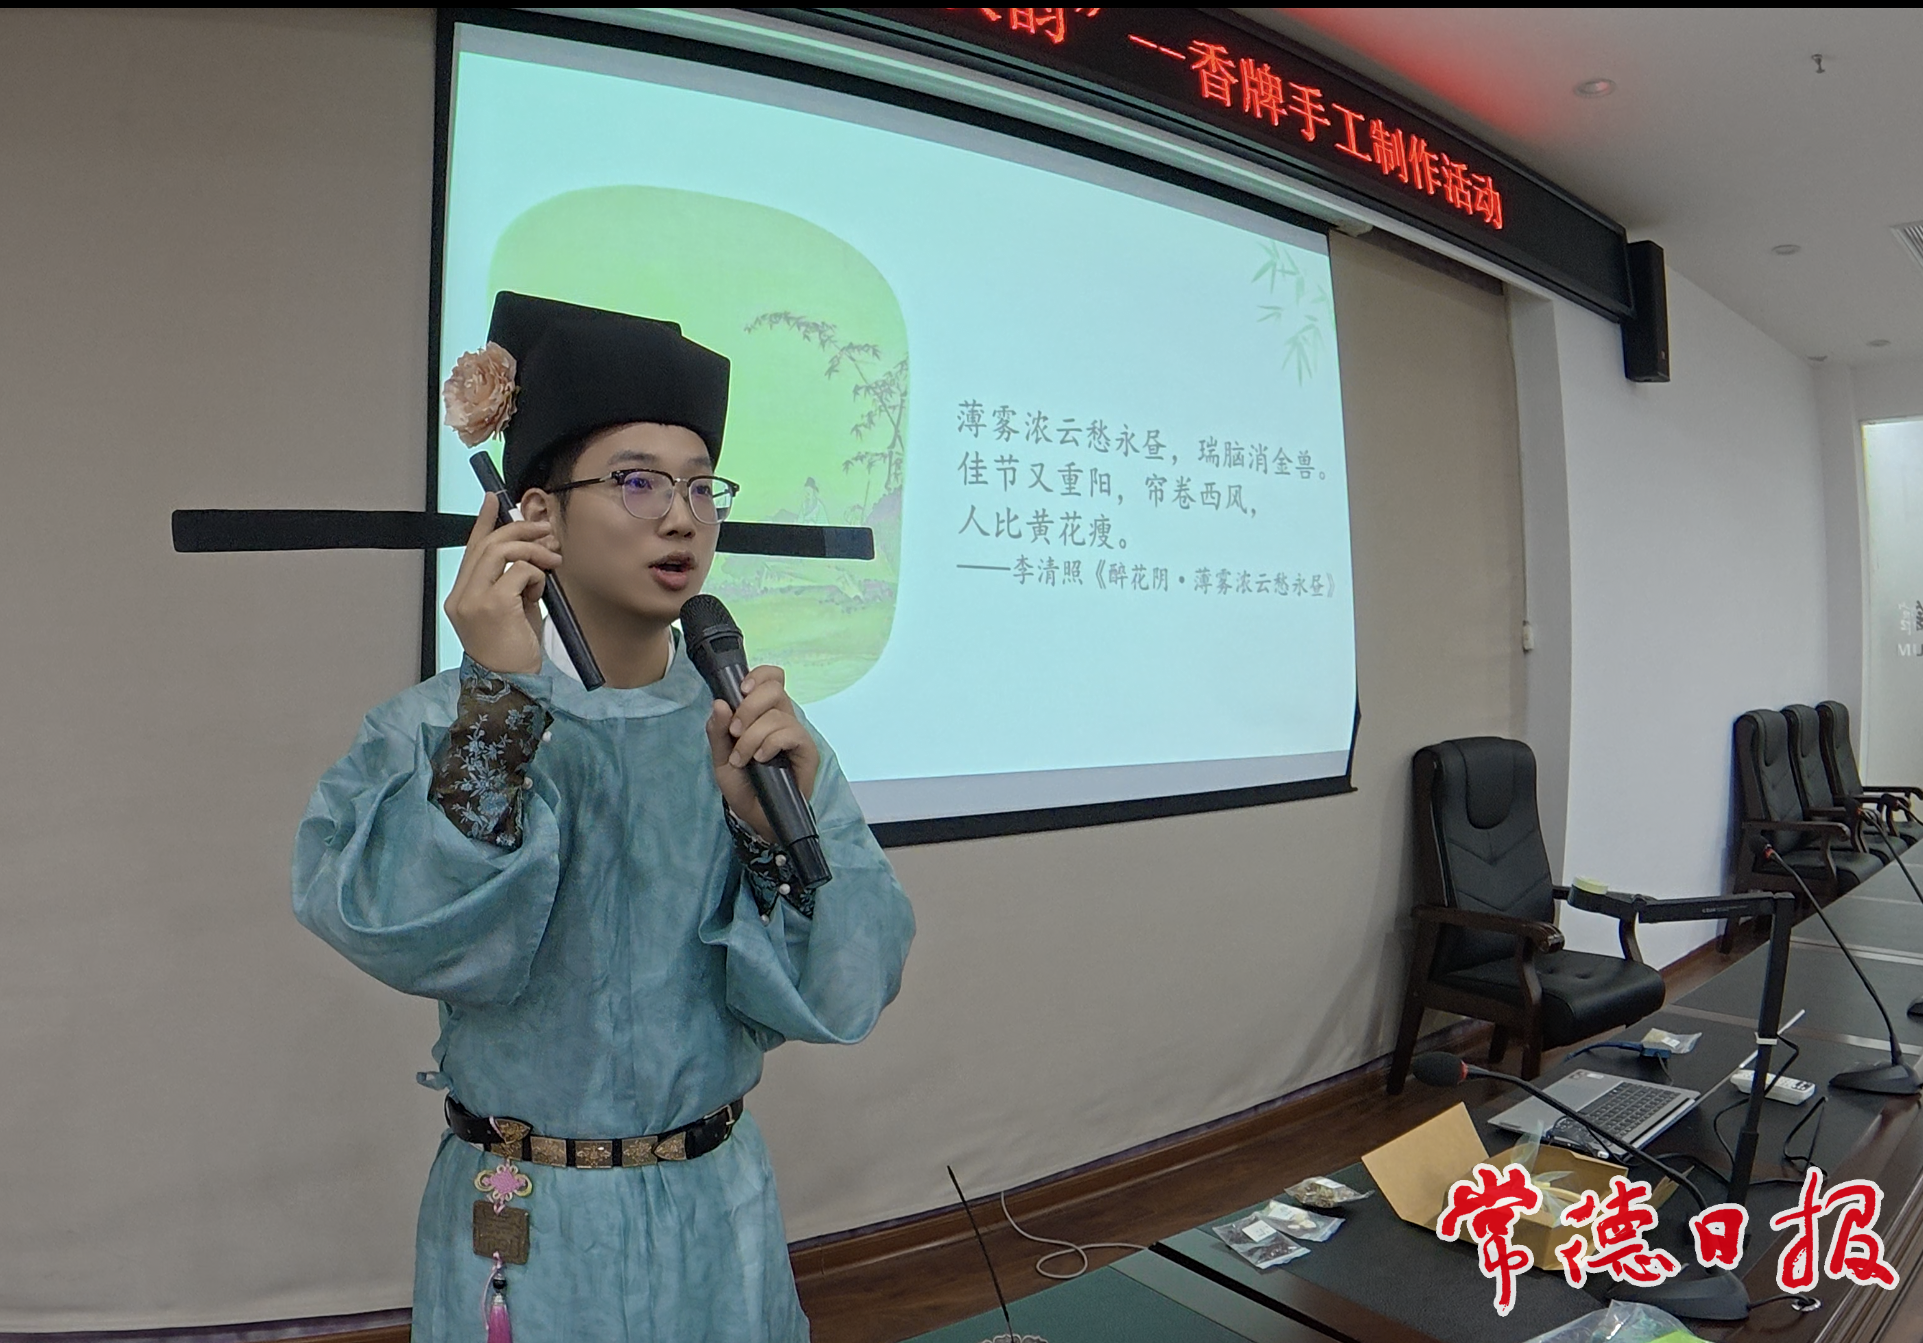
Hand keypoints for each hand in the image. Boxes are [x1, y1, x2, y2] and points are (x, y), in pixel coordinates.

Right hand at [444, 497, 560, 675]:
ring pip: (501, 551)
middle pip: (487, 544)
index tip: (493, 499)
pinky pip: (519, 570)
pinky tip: (543, 589)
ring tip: (552, 559)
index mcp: (460, 596)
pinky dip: (537, 574)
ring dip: (532, 549)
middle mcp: (460, 595)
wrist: (512, 686)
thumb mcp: (512, 610)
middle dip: (519, 530)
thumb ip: (513, 581)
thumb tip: (531, 549)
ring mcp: (473, 600)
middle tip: (545, 530)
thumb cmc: (515, 651)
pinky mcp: (493, 605)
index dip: (483, 521)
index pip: (470, 548)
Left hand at [704, 665, 818, 843]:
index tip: (740, 690)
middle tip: (735, 732)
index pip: (771, 678)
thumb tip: (719, 703)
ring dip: (752, 736)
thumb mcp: (720, 757)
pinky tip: (761, 759)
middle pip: (775, 687)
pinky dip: (770, 743)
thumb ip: (718, 731)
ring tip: (743, 758)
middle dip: (748, 707)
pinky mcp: (807, 750)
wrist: (755, 816)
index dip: (758, 676)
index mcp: (763, 713)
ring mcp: (795, 734)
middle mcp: (782, 718)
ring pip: (777, 715)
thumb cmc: (742, 786)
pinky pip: (791, 733)